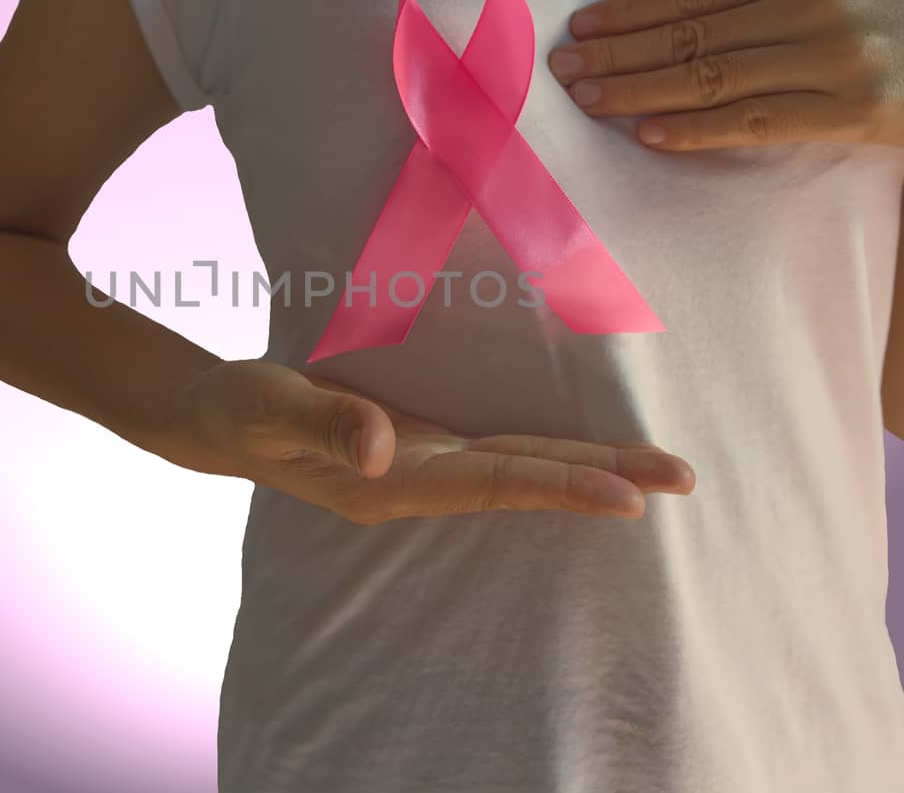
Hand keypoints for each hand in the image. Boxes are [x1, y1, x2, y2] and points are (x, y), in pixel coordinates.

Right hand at [166, 359, 695, 523]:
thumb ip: (322, 421)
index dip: (560, 487)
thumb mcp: (269, 404)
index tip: (627, 498)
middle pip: (527, 482)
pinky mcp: (426, 441)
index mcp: (391, 483)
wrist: (221, 416)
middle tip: (682, 480)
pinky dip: (552, 446)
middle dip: (603, 481)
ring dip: (591, 465)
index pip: (493, 487)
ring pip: (524, 464)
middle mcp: (422, 480)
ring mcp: (427, 464)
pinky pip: (503, 446)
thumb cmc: (239, 407)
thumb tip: (381, 448)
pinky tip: (588, 446)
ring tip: (659, 471)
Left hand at [547, 0, 903, 158]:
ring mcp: (836, 56)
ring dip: (642, 92)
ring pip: (716, 78)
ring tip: (589, 101)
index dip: (631, 11)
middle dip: (620, 54)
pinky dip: (697, 128)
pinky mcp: (853, 109)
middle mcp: (817, 1)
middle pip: (695, 35)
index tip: (579, 29)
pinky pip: (756, 120)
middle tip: (560, 72)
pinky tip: (650, 132)